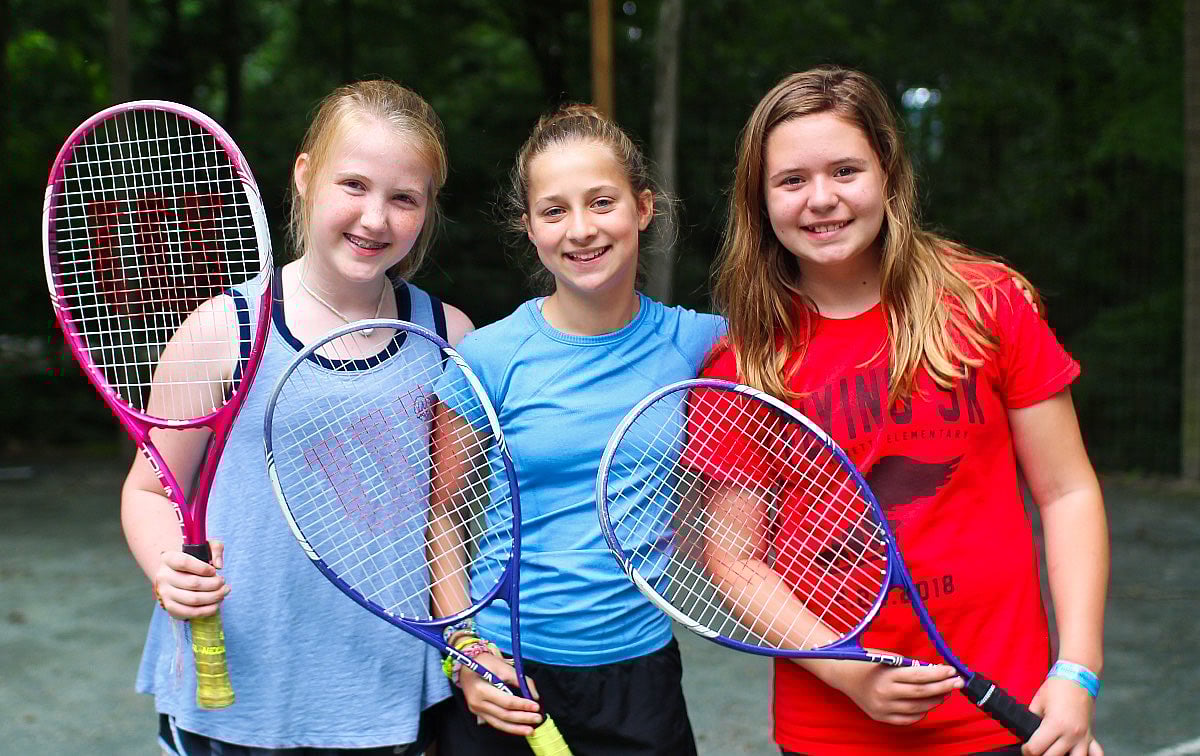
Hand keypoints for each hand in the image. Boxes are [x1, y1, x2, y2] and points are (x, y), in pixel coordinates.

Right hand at [152, 541, 228, 619]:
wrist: (177, 573)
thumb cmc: (194, 559)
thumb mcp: (204, 547)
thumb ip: (215, 549)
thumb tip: (219, 565)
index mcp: (168, 558)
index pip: (185, 563)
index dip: (203, 568)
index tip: (214, 570)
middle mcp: (163, 576)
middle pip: (192, 583)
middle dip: (214, 584)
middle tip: (223, 582)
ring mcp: (165, 593)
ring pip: (193, 599)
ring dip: (213, 597)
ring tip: (224, 591)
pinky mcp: (170, 607)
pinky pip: (190, 612)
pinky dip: (207, 610)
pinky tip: (217, 603)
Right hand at [458, 651, 543, 735]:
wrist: (466, 665)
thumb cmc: (485, 663)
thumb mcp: (503, 667)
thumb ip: (520, 680)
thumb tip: (535, 696)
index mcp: (481, 690)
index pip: (506, 702)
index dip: (523, 705)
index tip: (536, 706)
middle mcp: (477, 703)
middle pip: (503, 715)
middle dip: (522, 718)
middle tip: (537, 719)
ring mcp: (476, 710)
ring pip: (498, 724)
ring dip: (516, 728)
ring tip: (530, 730)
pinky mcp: (478, 713)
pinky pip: (495, 722)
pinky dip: (508, 726)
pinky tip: (518, 728)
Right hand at [825, 659, 962, 724]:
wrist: (843, 675)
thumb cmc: (867, 663)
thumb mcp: (887, 658)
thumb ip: (909, 666)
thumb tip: (935, 671)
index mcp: (886, 676)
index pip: (919, 676)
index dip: (938, 674)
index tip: (951, 670)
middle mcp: (885, 694)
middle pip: (921, 693)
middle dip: (943, 687)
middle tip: (957, 682)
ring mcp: (883, 708)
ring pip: (918, 709)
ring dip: (935, 700)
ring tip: (945, 692)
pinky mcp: (881, 717)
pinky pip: (908, 719)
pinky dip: (921, 712)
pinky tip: (928, 704)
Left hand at [1022, 677, 1102, 755]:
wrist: (1078, 676)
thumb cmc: (1058, 687)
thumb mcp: (1037, 702)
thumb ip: (1032, 720)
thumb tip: (1027, 734)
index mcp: (1055, 724)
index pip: (1036, 749)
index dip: (1027, 750)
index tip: (1025, 748)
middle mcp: (1071, 734)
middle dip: (1040, 754)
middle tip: (1036, 748)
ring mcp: (1084, 737)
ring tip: (1054, 751)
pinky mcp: (1091, 736)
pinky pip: (1096, 754)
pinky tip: (1076, 754)